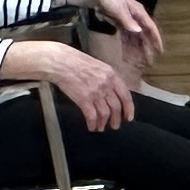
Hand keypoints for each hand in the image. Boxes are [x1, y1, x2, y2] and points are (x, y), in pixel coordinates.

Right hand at [10, 37, 132, 129]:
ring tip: (101, 127)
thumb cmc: (76, 62)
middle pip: (116, 107)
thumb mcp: (98, 66)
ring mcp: (95, 92)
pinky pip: (92, 116)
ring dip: (104, 123)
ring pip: (105, 113)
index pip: (126, 95)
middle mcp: (106, 84)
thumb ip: (107, 79)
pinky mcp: (83, 98)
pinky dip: (93, 123)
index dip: (129, 109)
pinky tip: (91, 126)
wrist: (61, 62)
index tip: (128, 117)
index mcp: (111, 75)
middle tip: (115, 125)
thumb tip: (113, 92)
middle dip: (116, 119)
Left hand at [71, 0, 161, 58]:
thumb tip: (138, 31)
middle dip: (146, 50)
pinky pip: (125, 39)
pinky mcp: (120, 25)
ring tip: (137, 64)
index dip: (156, 40)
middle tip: (149, 63)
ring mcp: (128, 23)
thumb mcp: (118, 8)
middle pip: (143, 37)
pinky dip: (126, 48)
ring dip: (135, 51)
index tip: (160, 51)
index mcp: (139, 13)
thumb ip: (128, 20)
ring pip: (134, 40)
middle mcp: (136, 19)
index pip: (150, 28)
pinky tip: (126, 57)